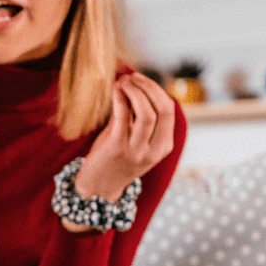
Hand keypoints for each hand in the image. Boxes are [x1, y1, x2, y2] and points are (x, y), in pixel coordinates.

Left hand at [74, 73, 175, 203]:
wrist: (96, 188)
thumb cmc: (114, 160)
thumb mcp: (134, 141)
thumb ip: (138, 118)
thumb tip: (135, 85)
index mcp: (163, 147)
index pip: (169, 112)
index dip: (157, 91)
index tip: (142, 79)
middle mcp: (154, 151)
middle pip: (163, 110)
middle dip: (150, 87)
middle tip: (133, 76)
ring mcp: (137, 151)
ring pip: (146, 113)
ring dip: (135, 91)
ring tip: (123, 81)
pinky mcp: (118, 148)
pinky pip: (123, 116)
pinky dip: (120, 98)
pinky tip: (115, 90)